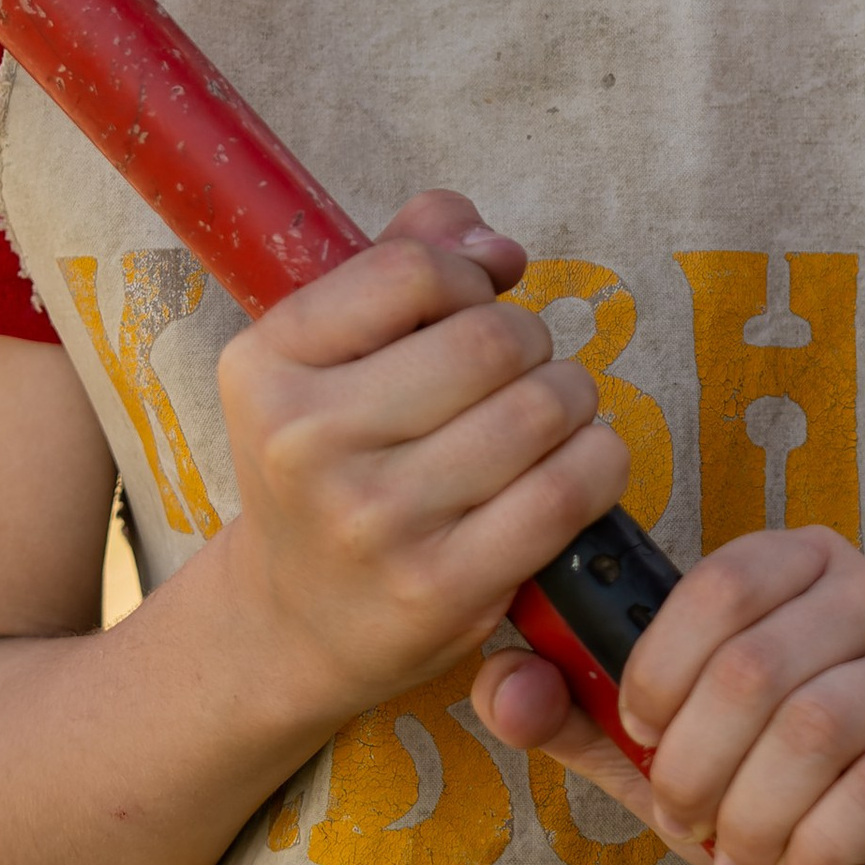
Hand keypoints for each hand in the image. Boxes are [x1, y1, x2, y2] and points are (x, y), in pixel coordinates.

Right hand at [213, 190, 628, 717]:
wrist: (295, 618)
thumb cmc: (332, 460)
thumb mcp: (326, 352)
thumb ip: (403, 258)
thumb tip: (497, 247)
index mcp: (267, 365)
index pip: (411, 272)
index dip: (464, 277)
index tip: (463, 308)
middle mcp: (307, 443)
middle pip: (491, 339)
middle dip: (528, 340)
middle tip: (515, 370)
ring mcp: (375, 521)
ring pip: (540, 408)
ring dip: (569, 398)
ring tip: (543, 417)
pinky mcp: (441, 586)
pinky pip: (565, 491)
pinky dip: (597, 461)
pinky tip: (574, 464)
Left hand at [473, 528, 864, 864]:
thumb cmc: (774, 776)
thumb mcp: (668, 739)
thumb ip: (578, 708)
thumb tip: (502, 681)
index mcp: (799, 563)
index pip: (716, 587)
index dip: (657, 672)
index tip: (637, 734)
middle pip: (756, 670)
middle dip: (695, 769)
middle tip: (682, 823)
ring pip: (815, 733)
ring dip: (752, 820)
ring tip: (736, 863)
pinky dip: (815, 851)